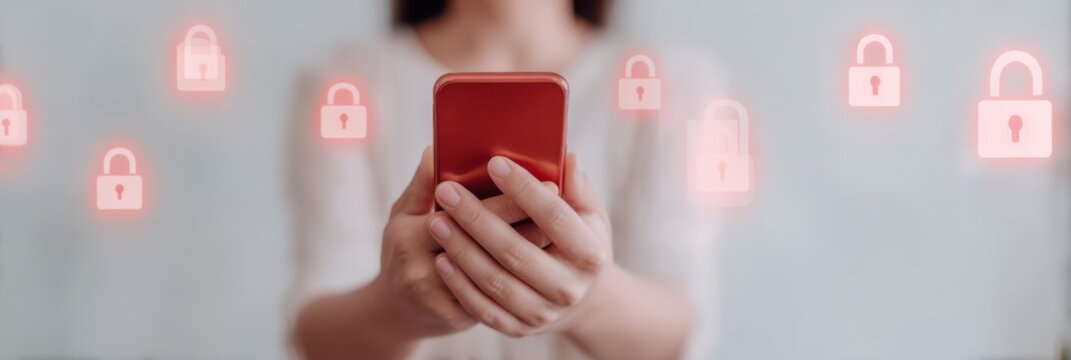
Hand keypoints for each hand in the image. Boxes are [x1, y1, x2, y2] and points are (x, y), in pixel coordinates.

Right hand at [373, 147, 553, 338]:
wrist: (396, 310)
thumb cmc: (403, 248)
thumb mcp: (403, 212)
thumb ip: (423, 182)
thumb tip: (438, 149)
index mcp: (409, 237)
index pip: (466, 214)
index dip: (509, 200)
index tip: (547, 183)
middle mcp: (423, 272)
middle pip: (492, 247)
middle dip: (532, 224)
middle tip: (562, 202)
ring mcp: (442, 301)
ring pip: (501, 276)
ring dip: (532, 252)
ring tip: (560, 230)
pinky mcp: (459, 320)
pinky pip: (497, 298)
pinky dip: (522, 278)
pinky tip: (544, 260)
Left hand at [428, 153, 613, 336]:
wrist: (579, 299)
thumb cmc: (577, 242)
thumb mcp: (588, 214)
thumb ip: (577, 187)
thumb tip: (567, 158)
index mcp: (590, 254)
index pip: (554, 216)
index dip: (524, 189)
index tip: (495, 164)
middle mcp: (569, 288)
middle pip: (516, 251)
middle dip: (477, 219)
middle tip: (447, 191)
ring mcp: (543, 313)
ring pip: (495, 281)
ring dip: (462, 250)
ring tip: (436, 221)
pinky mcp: (519, 329)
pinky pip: (483, 308)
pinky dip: (460, 284)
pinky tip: (442, 258)